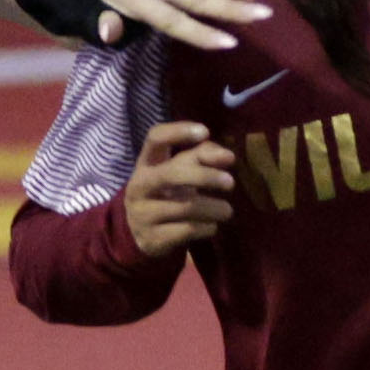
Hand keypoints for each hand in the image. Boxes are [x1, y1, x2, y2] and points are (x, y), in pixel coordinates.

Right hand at [124, 121, 237, 256]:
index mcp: (146, 163)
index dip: (179, 131)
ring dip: (214, 208)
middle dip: (206, 176)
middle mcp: (140, 185)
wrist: (139, 234)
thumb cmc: (166, 194)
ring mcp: (143, 213)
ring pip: (185, 207)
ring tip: (227, 211)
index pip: (155, 138)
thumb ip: (200, 156)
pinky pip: (187, 230)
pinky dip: (206, 227)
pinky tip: (212, 226)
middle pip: (173, 173)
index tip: (205, 131)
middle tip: (230, 183)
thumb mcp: (177, 172)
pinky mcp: (152, 238)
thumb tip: (226, 155)